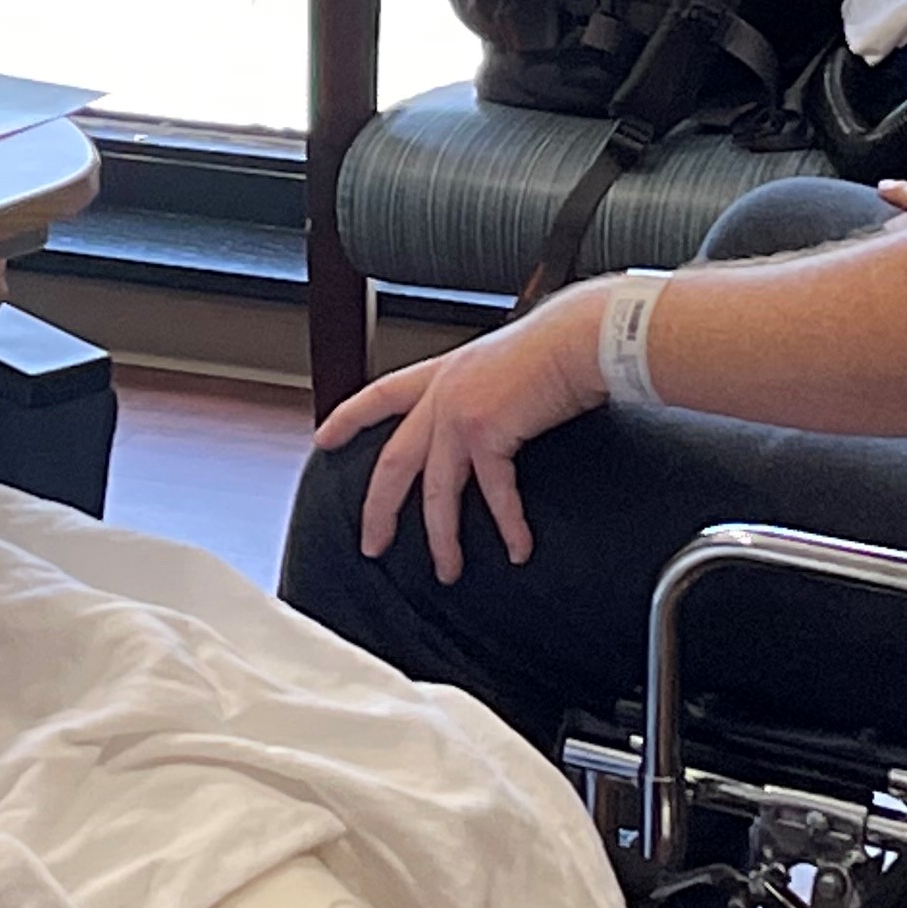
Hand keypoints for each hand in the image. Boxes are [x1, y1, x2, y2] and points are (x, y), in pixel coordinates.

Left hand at [311, 289, 609, 582]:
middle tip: (373, 544)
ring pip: (436, 492)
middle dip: (379, 510)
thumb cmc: (559, 346)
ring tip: (447, 570)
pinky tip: (517, 548)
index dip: (349, 417)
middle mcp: (443, 393)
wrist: (581, 337)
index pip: (380, 394)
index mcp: (443, 373)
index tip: (325, 438)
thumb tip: (494, 416)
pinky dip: (508, 525)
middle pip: (394, 462)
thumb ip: (485, 390)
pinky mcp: (486, 432)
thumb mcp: (503, 363)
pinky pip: (492, 494)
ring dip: (443, 538)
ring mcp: (458, 413)